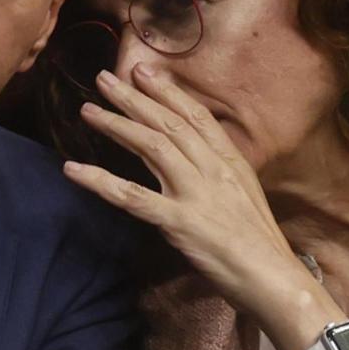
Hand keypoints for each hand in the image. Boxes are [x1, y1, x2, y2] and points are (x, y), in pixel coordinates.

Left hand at [62, 65, 323, 324]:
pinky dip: (100, 181)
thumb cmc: (259, 245)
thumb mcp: (245, 197)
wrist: (275, 280)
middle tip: (105, 76)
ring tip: (88, 109)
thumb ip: (219, 174)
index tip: (144, 69)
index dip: (168, 91)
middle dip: (135, 97)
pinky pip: (133, 197)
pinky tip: (73, 170)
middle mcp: (213, 170)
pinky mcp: (180, 223)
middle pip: (168, 124)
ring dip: (117, 125)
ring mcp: (197, 194)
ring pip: (151, 147)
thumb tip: (197, 158)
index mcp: (230, 163)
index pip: (196, 117)